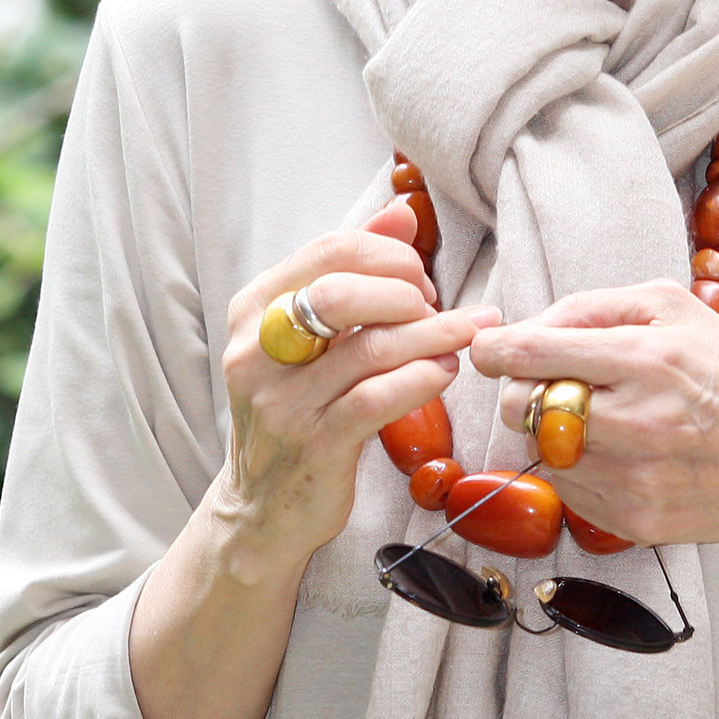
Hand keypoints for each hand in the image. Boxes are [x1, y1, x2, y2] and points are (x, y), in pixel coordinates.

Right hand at [217, 200, 499, 571]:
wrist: (264, 506)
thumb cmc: (299, 405)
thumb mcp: (312, 334)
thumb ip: (354, 269)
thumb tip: (403, 212)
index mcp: (254, 309)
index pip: (329, 249)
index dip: (388, 253)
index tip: (419, 274)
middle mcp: (258, 351)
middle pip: (343, 291)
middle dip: (406, 290)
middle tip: (435, 306)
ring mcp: (283, 402)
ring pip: (371, 348)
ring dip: (433, 333)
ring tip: (465, 332)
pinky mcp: (316, 445)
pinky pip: (380, 399)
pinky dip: (423, 377)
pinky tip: (445, 371)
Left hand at [468, 279, 718, 573]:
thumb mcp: (676, 309)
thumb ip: (596, 306)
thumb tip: (529, 324)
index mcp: (646, 358)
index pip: (532, 353)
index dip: (494, 348)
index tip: (487, 347)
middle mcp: (635, 420)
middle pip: (520, 406)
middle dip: (520, 389)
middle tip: (546, 383)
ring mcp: (632, 477)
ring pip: (538, 449)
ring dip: (549, 430)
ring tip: (591, 417)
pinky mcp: (632, 519)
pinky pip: (566, 488)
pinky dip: (575, 466)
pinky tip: (613, 451)